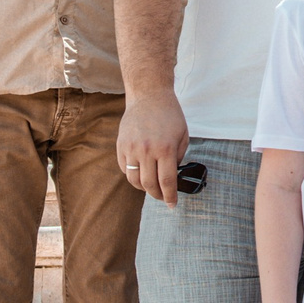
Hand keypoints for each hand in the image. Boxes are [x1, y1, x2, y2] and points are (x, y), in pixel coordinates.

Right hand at [117, 88, 190, 203]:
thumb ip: (177, 158)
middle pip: (149, 184)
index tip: (172, 205)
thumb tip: (171, 177)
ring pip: (134, 180)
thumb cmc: (170, 115)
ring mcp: (131, 148)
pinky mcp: (120, 146)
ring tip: (151, 187)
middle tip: (162, 197)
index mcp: (165, 148)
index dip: (170, 197)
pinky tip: (141, 173)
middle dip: (157, 195)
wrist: (148, 96)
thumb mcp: (183, 136)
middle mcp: (146, 150)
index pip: (167, 181)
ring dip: (143, 188)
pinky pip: (125, 169)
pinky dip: (133, 175)